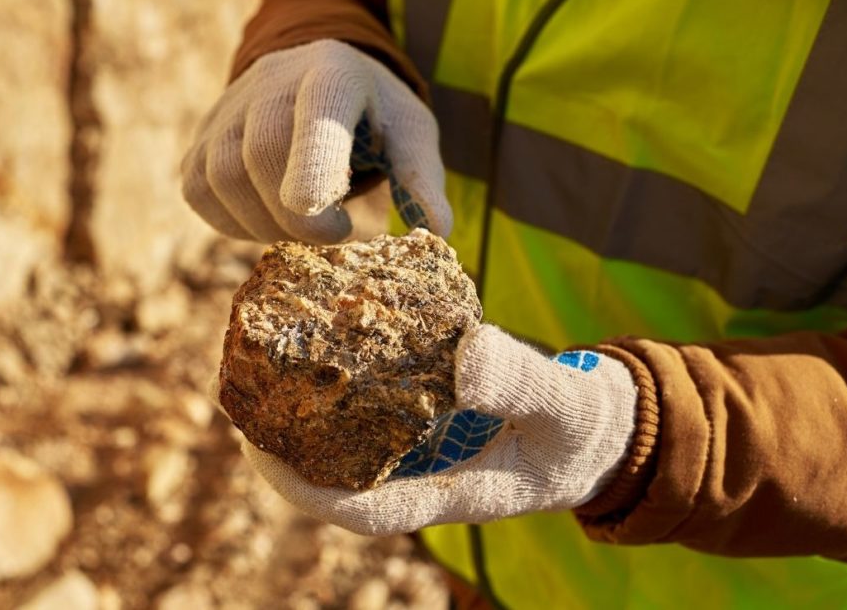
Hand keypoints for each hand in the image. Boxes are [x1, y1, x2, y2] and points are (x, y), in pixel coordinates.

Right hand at [181, 39, 451, 243]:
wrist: (312, 82)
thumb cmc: (373, 117)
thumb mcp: (410, 135)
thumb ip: (421, 178)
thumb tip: (439, 230)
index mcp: (335, 73)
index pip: (317, 114)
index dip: (311, 162)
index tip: (314, 207)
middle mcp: (271, 80)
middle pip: (263, 154)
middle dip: (298, 217)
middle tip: (335, 234)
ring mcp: (227, 107)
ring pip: (223, 177)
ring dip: (265, 224)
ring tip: (304, 227)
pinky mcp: (199, 139)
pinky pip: (199, 192)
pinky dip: (234, 221)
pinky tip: (268, 217)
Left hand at [240, 325, 637, 534]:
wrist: (604, 426)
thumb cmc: (587, 428)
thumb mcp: (566, 405)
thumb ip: (521, 382)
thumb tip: (462, 355)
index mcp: (452, 493)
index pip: (364, 509)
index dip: (305, 488)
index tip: (257, 453)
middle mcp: (428, 476)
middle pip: (340, 475)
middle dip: (286, 446)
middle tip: (242, 396)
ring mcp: (429, 450)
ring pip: (353, 442)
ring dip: (309, 412)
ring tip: (267, 365)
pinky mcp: (435, 418)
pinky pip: (380, 407)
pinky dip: (351, 379)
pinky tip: (331, 337)